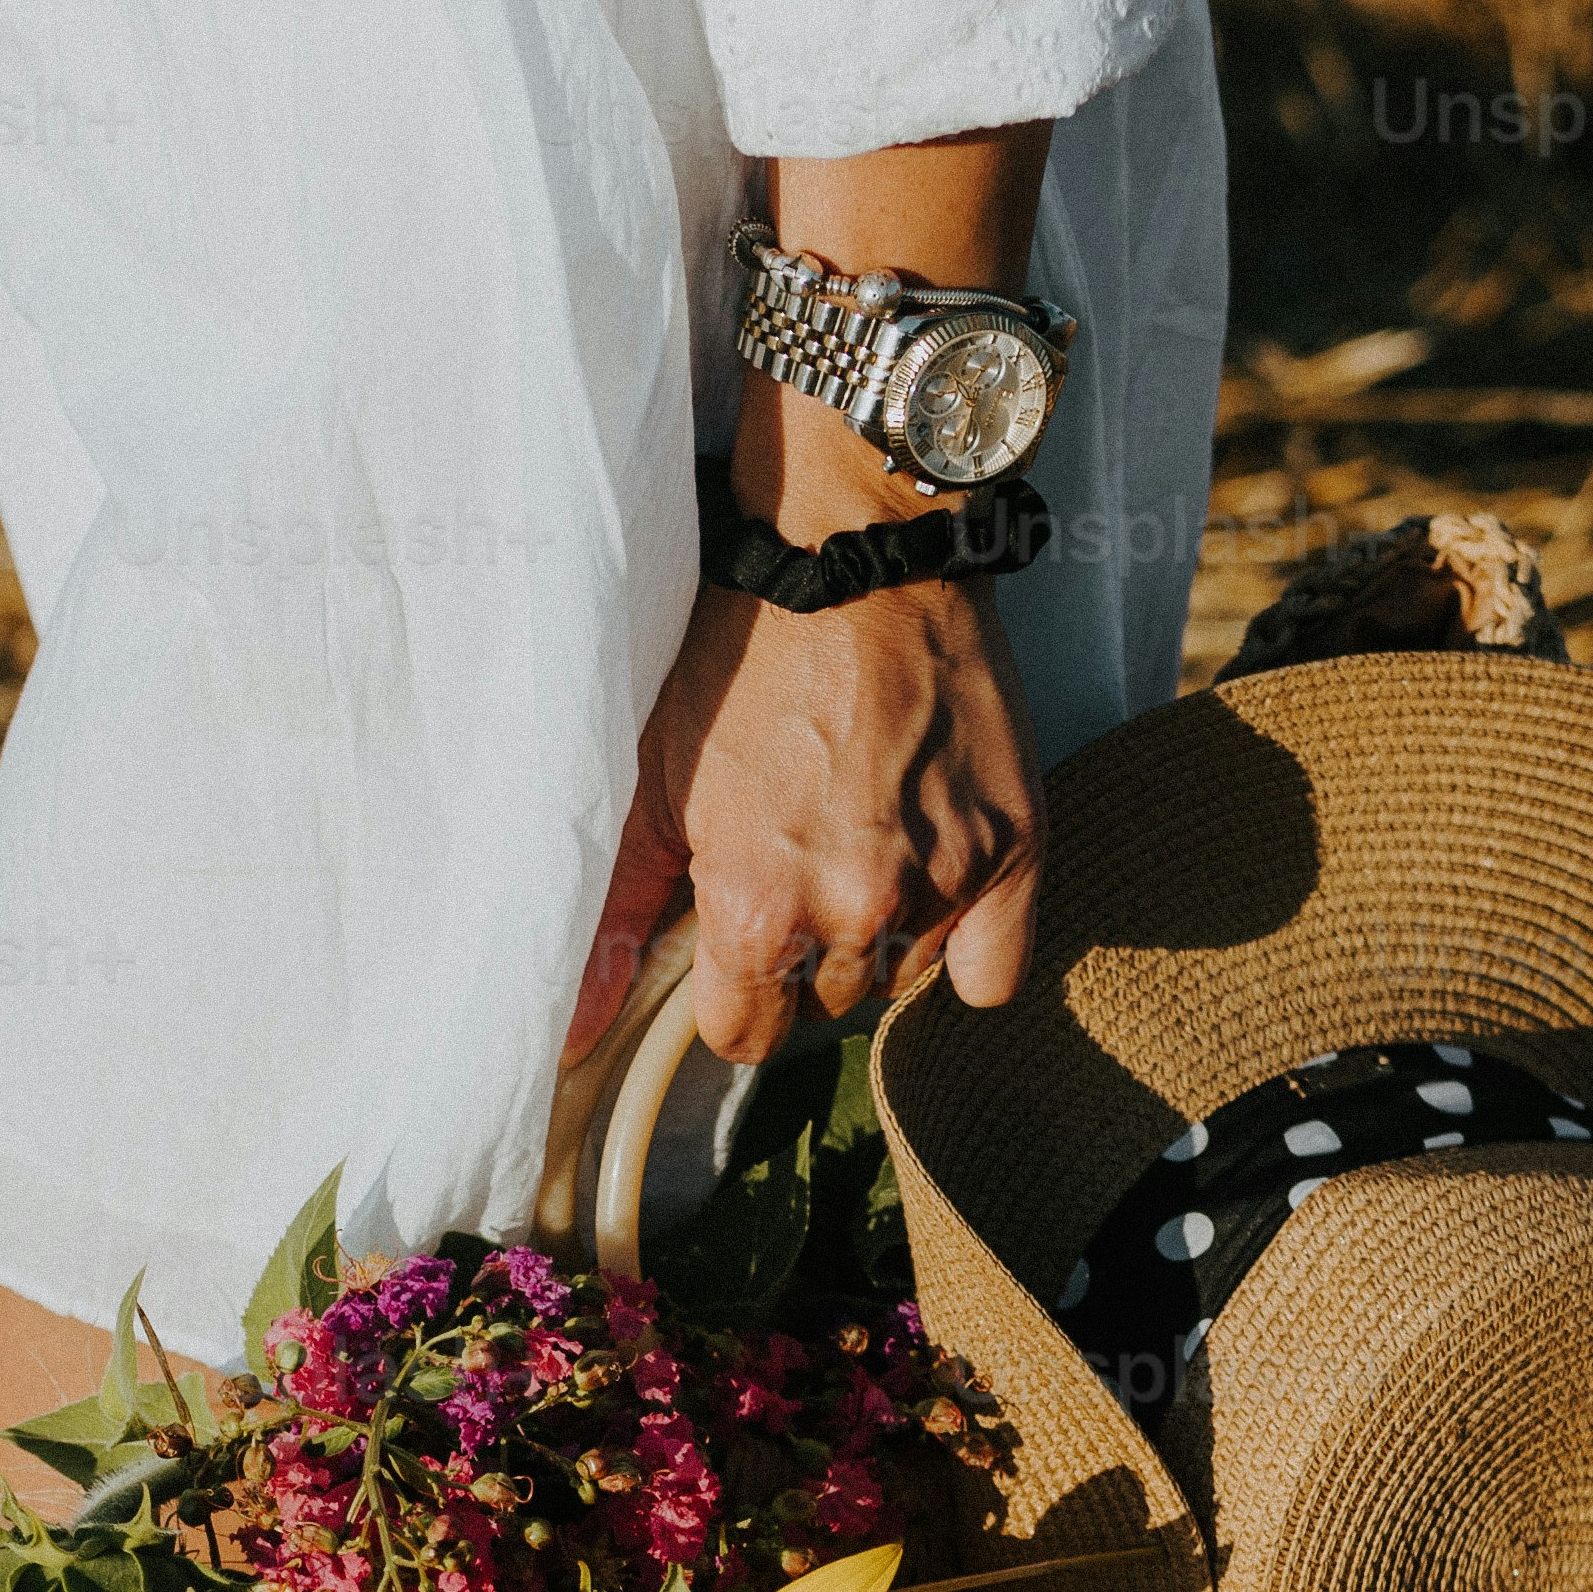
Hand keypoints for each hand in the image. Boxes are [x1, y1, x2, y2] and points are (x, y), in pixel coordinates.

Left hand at [567, 564, 1044, 1066]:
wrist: (855, 554)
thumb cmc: (742, 657)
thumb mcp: (657, 782)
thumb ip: (618, 916)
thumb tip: (577, 1028)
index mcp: (758, 909)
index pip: (744, 1037)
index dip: (732, 993)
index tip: (735, 939)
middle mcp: (858, 911)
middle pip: (823, 1006)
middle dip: (803, 953)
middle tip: (799, 861)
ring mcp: (945, 881)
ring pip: (901, 979)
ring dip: (879, 938)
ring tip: (859, 836)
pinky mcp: (1014, 848)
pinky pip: (991, 969)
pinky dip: (964, 942)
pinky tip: (931, 876)